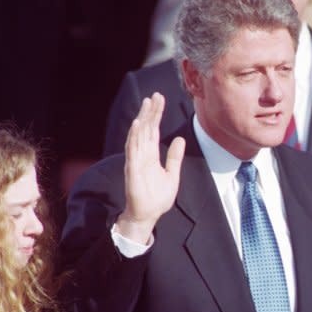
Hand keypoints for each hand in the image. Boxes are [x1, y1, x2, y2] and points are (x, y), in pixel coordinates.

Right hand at [116, 92, 185, 243]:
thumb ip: (174, 157)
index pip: (153, 130)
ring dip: (143, 119)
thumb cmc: (157, 198)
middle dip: (151, 112)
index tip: (160, 99)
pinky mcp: (133, 169)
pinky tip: (138, 124)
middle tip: (155, 95)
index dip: (156, 114)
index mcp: (151, 155)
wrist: (148, 215)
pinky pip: (133, 150)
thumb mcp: (172, 175)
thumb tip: (179, 139)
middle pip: (146, 128)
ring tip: (147, 103)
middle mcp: (142, 155)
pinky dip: (135, 137)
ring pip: (139, 135)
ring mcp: (136, 161)